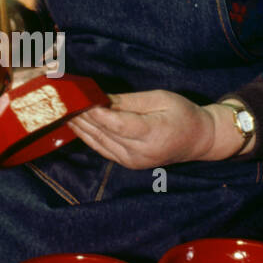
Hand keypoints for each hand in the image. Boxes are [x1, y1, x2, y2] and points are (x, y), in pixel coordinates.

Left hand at [68, 89, 222, 167]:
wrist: (199, 140)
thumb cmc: (184, 115)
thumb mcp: (160, 99)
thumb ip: (129, 101)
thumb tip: (100, 98)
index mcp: (152, 134)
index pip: (117, 124)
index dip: (96, 113)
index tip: (79, 100)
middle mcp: (140, 153)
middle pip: (103, 133)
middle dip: (81, 117)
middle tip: (63, 101)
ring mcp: (132, 162)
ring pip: (98, 143)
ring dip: (79, 127)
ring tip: (63, 111)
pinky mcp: (128, 163)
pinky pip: (102, 149)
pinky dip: (87, 136)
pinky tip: (76, 124)